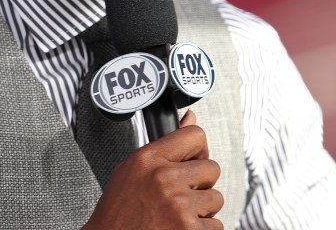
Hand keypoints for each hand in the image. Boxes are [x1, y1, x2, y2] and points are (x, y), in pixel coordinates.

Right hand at [83, 110, 223, 229]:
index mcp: (148, 159)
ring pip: (216, 199)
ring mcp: (178, 205)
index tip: (191, 160)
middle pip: (211, 168)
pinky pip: (216, 225)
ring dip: (202, 209)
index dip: (197, 150)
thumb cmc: (119, 212)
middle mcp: (164, 178)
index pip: (195, 136)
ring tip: (177, 215)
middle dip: (200, 184)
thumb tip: (191, 118)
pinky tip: (179, 228)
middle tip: (180, 195)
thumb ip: (164, 145)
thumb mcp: (132, 170)